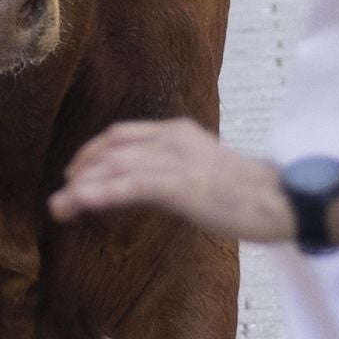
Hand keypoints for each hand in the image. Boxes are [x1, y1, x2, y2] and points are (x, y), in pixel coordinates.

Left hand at [48, 118, 293, 243]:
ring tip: (57, 206)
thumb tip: (151, 185)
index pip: (124, 134)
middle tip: (61, 194)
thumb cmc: (249, 193)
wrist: (280, 200)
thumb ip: (177, 169)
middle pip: (113, 149)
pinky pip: (129, 187)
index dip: (94, 152)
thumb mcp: (206, 169)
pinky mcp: (180, 185)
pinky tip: (80, 203)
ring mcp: (176, 160)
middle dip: (82, 171)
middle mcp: (173, 138)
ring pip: (115, 168)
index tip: (77, 172)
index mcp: (179, 131)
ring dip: (81, 188)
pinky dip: (100, 193)